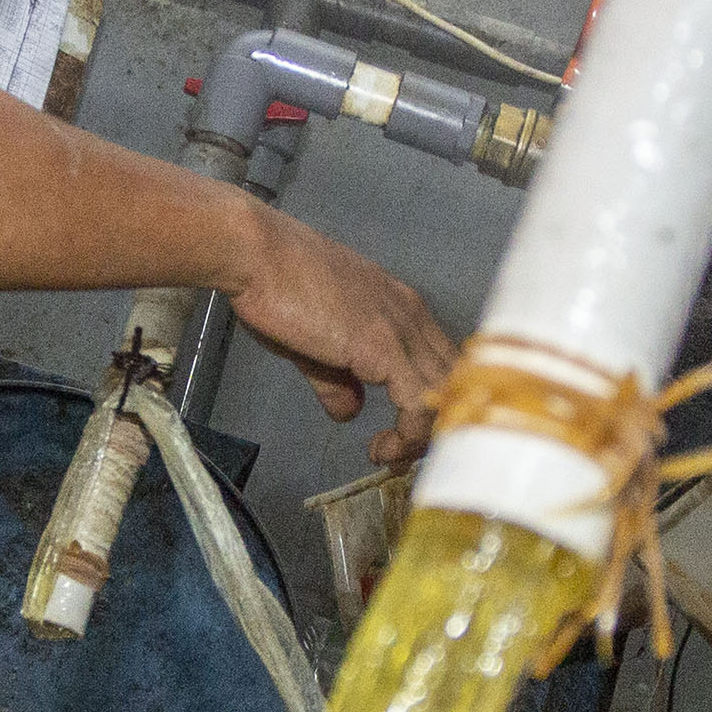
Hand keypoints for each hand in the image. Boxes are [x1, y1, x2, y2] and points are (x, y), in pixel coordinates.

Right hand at [228, 211, 458, 461]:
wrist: (256, 253)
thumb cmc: (274, 282)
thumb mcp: (311, 342)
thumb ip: (336, 380)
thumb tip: (347, 409)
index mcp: (399, 307)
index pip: (442, 363)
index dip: (431, 405)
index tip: (404, 435)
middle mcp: (411, 316)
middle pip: (455, 382)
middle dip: (434, 427)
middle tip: (403, 455)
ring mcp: (402, 330)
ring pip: (446, 397)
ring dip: (422, 439)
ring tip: (390, 457)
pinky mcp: (385, 348)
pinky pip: (420, 405)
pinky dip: (408, 437)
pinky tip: (382, 448)